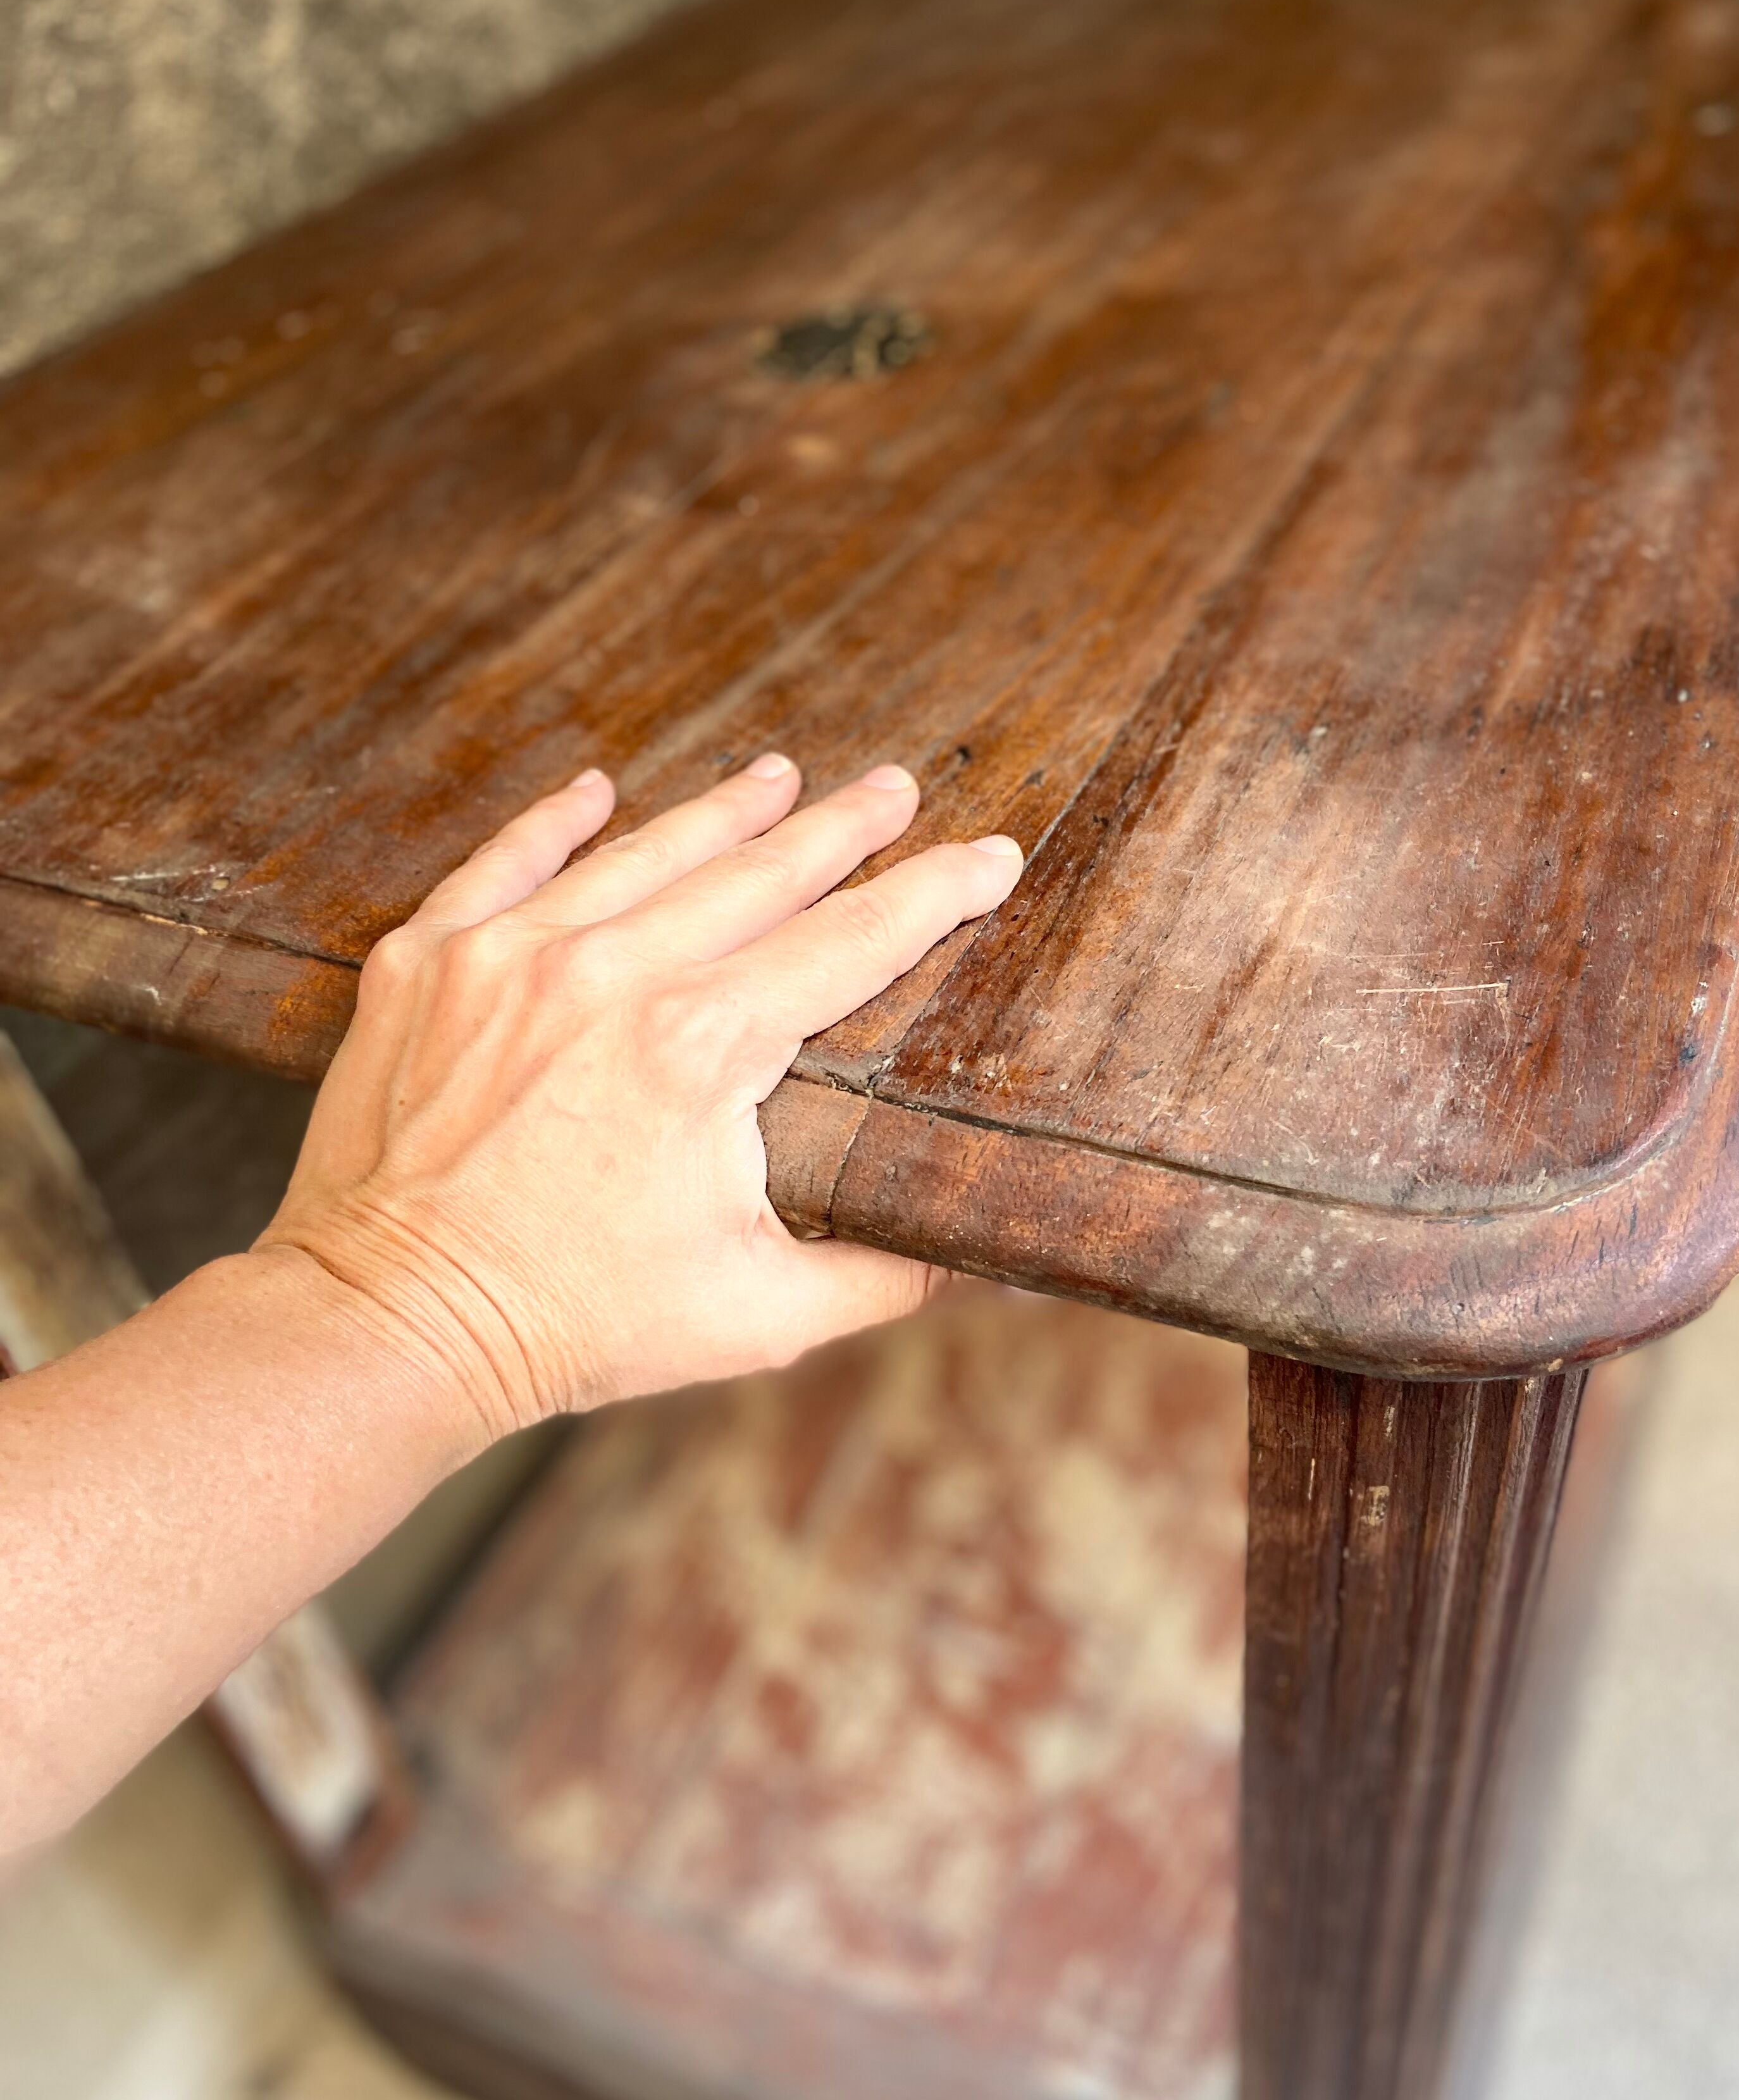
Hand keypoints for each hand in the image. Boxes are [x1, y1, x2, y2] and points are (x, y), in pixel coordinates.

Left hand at [257, 757, 1021, 1442]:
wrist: (389, 1324)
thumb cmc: (574, 1325)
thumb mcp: (760, 1315)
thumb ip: (884, 1276)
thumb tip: (989, 1265)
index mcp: (702, 1047)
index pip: (851, 942)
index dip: (934, 894)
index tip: (990, 856)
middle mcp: (608, 975)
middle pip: (756, 872)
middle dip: (840, 826)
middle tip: (897, 785)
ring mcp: (507, 956)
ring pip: (641, 853)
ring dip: (720, 811)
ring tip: (778, 774)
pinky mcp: (426, 963)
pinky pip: (505, 863)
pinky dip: (554, 823)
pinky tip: (597, 788)